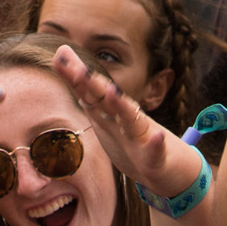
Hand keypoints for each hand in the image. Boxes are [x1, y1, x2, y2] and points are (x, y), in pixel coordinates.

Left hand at [51, 44, 203, 205]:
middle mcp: (126, 119)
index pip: (90, 92)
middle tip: (78, 69)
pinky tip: (157, 137)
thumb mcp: (105, 118)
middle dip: (93, 84)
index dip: (75, 77)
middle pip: (108, 100)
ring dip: (122, 106)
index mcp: (112, 112)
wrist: (166, 167)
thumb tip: (66, 62)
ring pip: (131, 120)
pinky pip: (156, 151)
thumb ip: (87, 93)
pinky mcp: (156, 158)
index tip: (60, 57)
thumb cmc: (131, 140)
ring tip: (111, 91)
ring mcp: (142, 137)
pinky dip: (156, 144)